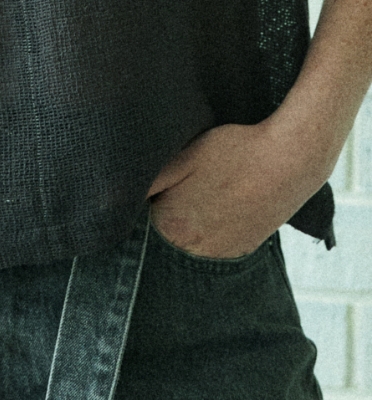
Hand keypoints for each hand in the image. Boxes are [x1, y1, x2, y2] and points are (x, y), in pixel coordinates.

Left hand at [145, 119, 326, 258]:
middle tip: (181, 184)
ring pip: (190, 243)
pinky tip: (220, 203)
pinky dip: (212, 229)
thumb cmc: (235, 152)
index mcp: (171, 226)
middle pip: (163, 237)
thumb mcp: (184, 157)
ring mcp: (222, 255)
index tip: (155, 184)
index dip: (144, 200)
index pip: (139, 222)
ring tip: (203, 192)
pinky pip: (215, 246)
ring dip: (189, 223)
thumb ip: (149, 180)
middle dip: (164, 212)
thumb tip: (118, 196)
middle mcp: (194, 251)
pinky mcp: (244, 251)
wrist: (290, 160)